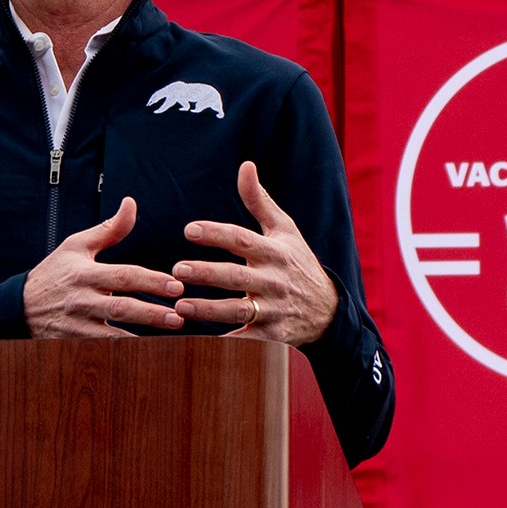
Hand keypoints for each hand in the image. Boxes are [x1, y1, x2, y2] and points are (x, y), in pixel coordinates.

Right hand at [23, 197, 185, 338]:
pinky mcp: (74, 342)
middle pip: (121, 306)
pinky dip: (124, 350)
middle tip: (179, 314)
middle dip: (151, 312)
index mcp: (85, 273)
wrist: (19, 305)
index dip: (150, 281)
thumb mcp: (76, 246)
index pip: (122, 277)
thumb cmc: (54, 273)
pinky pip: (103, 348)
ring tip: (170, 332)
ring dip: (143, 333)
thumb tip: (131, 204)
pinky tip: (147, 351)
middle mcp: (81, 299)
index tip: (176, 285)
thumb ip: (109, 229)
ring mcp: (77, 323)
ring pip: (113, 332)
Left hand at [172, 162, 338, 346]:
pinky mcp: (272, 335)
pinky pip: (246, 339)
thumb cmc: (297, 263)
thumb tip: (245, 166)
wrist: (328, 310)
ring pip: (238, 310)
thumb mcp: (285, 230)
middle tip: (178, 268)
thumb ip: (260, 201)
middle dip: (208, 273)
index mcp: (275, 252)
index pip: (242, 240)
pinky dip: (226, 341)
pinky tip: (198, 340)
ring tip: (180, 305)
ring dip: (208, 309)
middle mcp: (274, 280)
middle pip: (237, 276)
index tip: (189, 230)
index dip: (216, 234)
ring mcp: (274, 310)